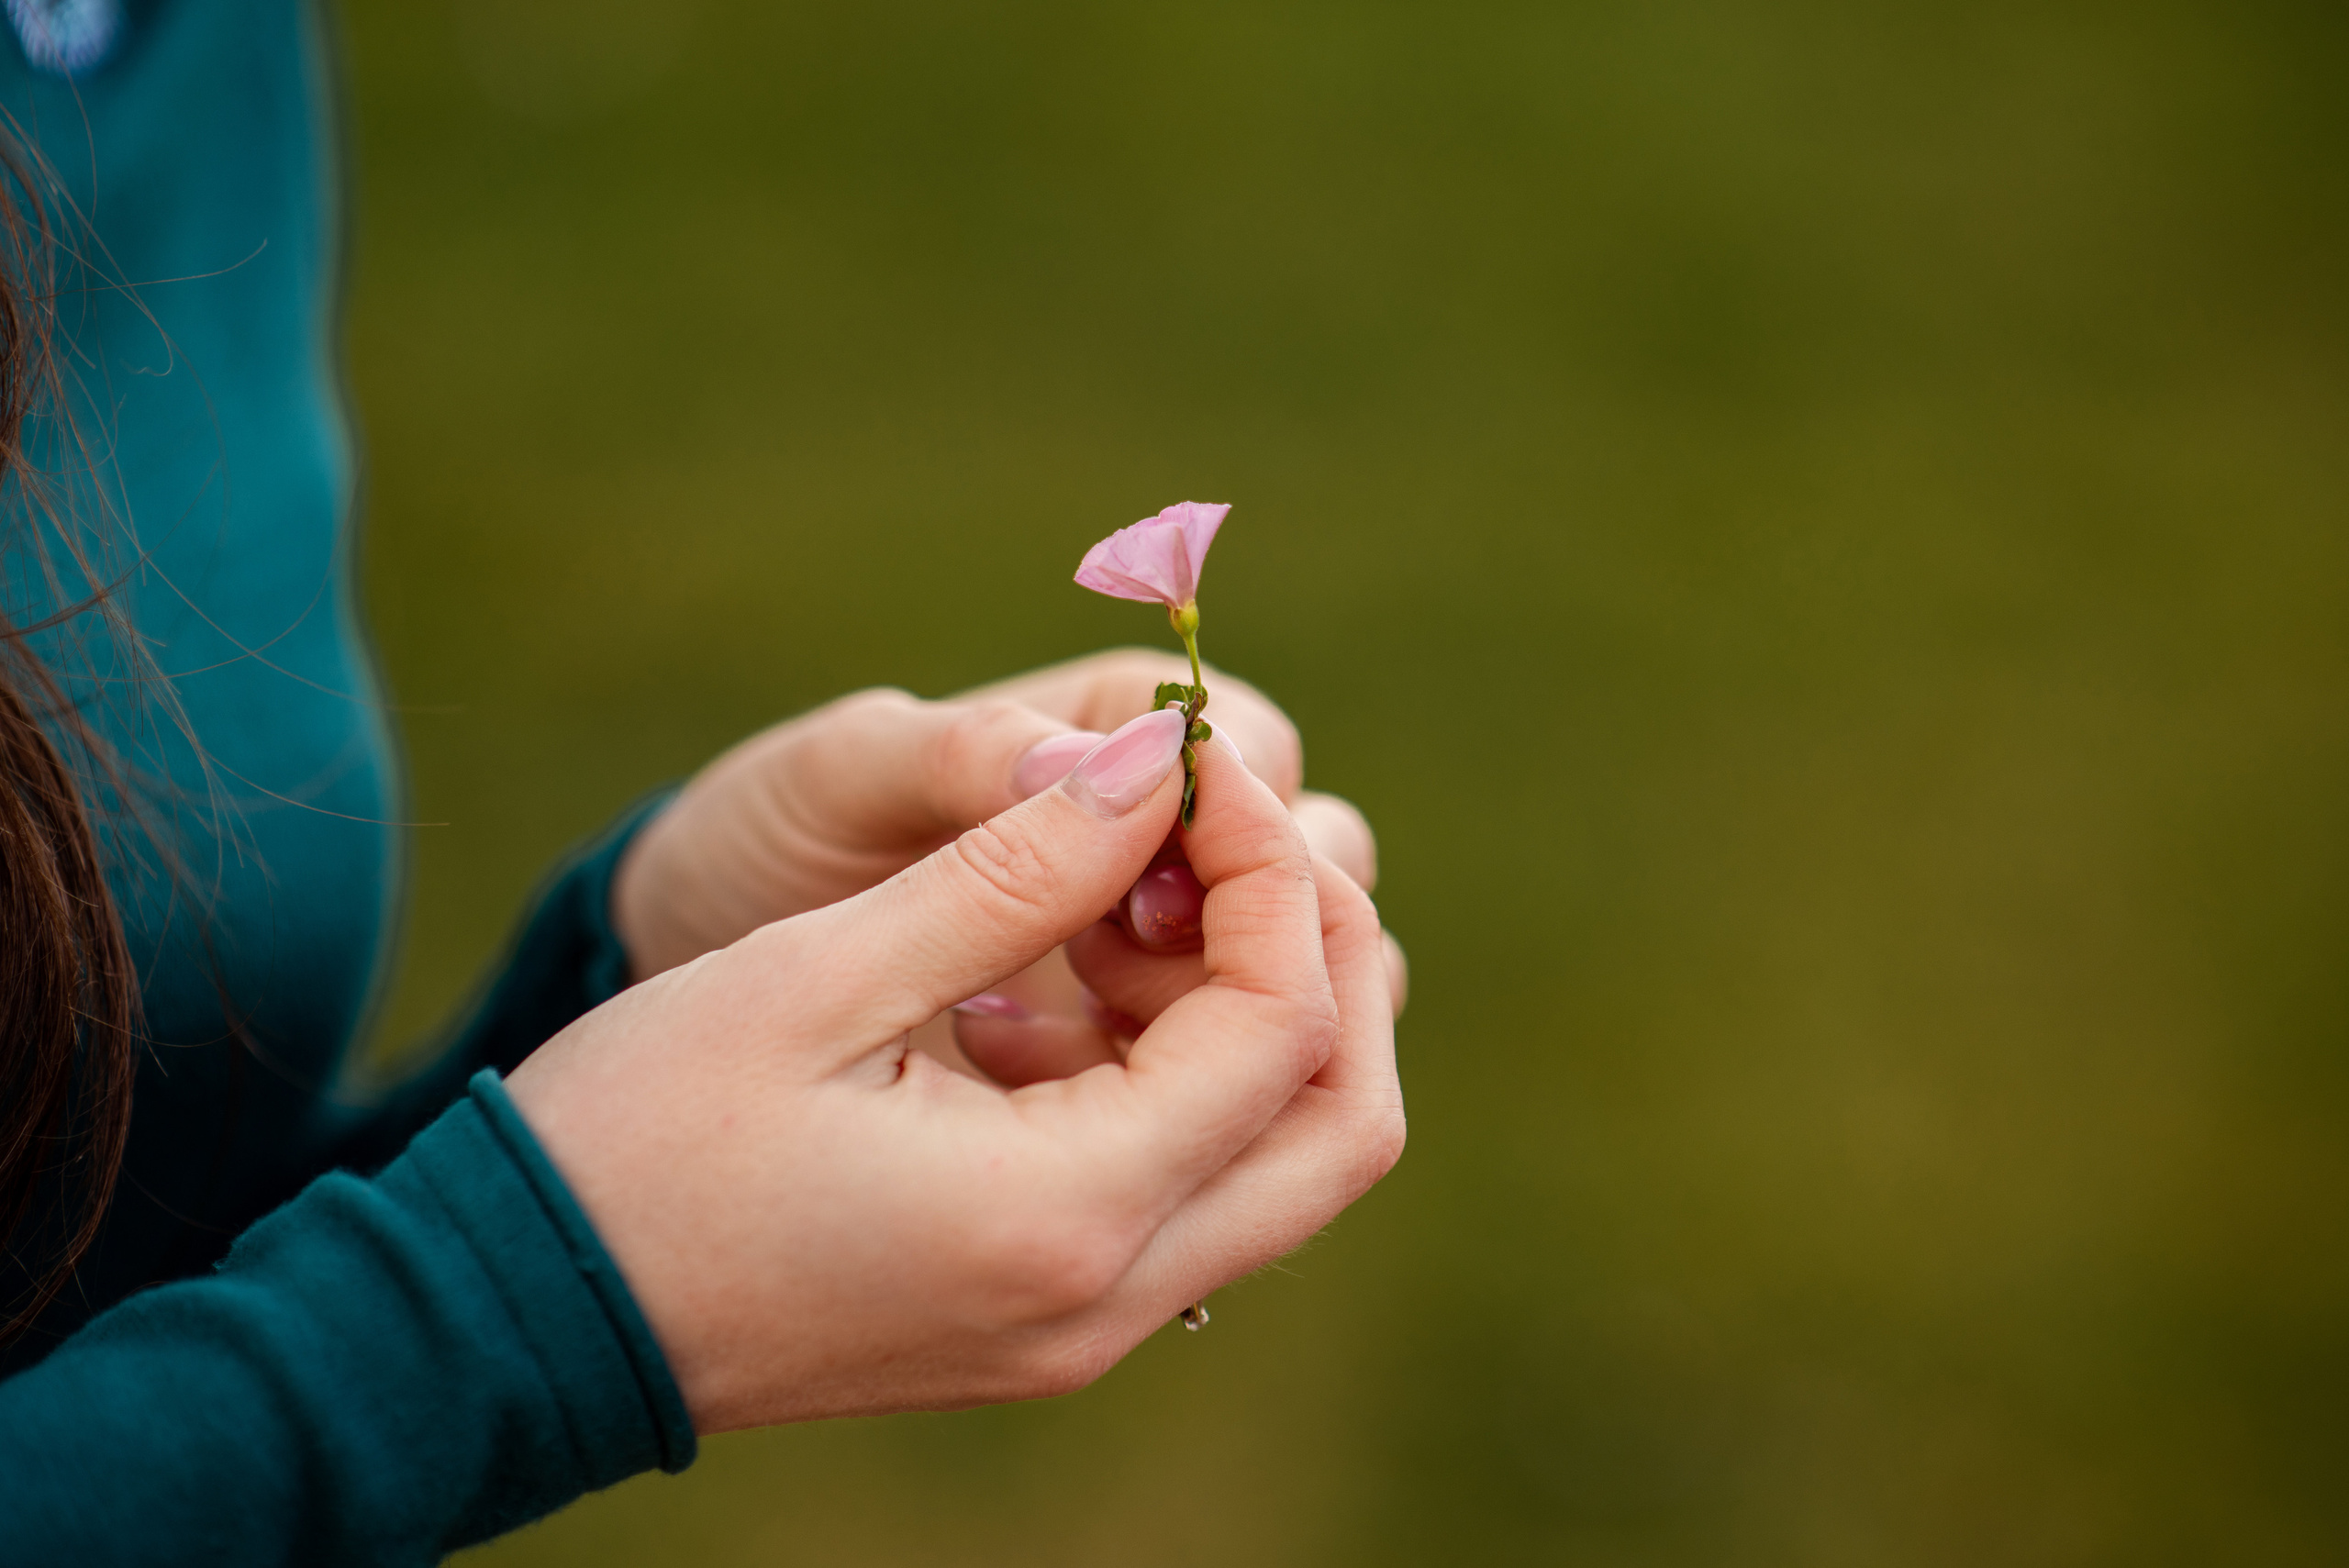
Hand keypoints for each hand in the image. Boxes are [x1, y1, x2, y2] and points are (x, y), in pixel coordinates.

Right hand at [506, 714, 1403, 1430]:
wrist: (518, 1312)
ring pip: (1281, 1160)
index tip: (1195, 764)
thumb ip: (1015, 869)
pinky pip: (1189, 1186)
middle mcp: (1109, 1297)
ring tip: (1114, 899)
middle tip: (1221, 828)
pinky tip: (1051, 988)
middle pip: (1341, 1124)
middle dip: (1320, 952)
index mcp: (1066, 1216)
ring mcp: (1086, 1322)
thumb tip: (1156, 763)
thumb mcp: (821, 974)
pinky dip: (1176, 1069)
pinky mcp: (1047, 1311)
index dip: (1270, 870)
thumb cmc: (637, 1140)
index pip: (1282, 1028)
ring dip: (1249, 1006)